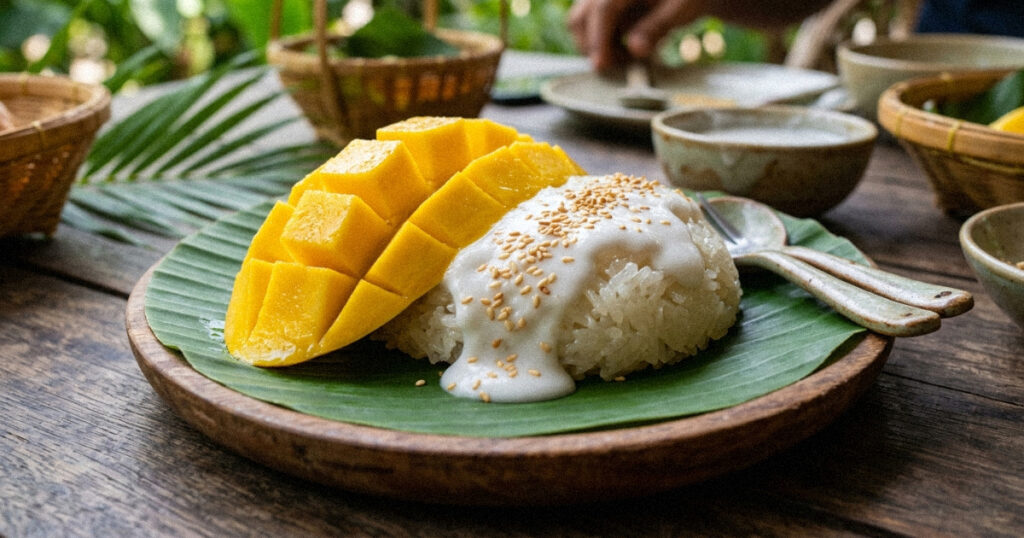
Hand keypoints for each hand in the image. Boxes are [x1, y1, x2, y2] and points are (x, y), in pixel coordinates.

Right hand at [568, 0, 706, 70]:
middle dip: (593, 46)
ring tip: (627, 56)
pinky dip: (603, 39)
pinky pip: (591, 23)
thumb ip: (656, 28)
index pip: (603, 9)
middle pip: (581, 17)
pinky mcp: (604, 4)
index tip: (601, 65)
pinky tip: (626, 47)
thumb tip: (635, 49)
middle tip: (619, 65)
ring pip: (581, 21)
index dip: (599, 40)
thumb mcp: (678, 10)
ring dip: (597, 44)